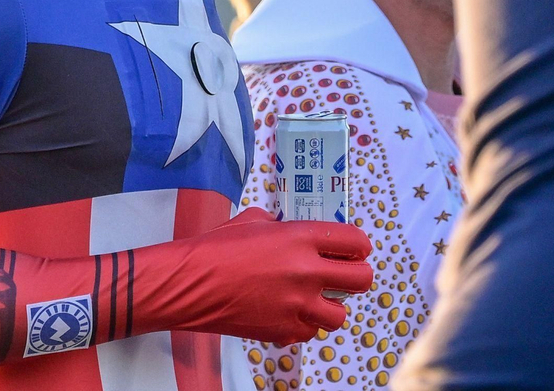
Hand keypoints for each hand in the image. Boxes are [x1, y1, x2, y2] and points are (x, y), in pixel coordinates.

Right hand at [167, 207, 373, 343]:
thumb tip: (293, 233)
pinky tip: (289, 312)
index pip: (354, 242)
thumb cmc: (216, 248)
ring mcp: (298, 305)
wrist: (192, 283)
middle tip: (342, 275)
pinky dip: (304, 324)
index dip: (358, 246)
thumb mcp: (253, 221)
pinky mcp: (284, 330)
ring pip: (340, 314)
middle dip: (356, 275)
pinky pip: (310, 332)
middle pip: (361, 280)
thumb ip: (282, 227)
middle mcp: (307, 272)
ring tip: (314, 299)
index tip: (353, 250)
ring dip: (330, 305)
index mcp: (301, 238)